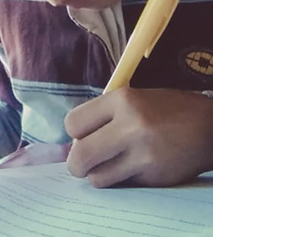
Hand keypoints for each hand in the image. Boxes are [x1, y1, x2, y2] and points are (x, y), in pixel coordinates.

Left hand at [64, 88, 211, 187]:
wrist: (210, 128)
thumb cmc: (168, 110)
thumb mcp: (135, 98)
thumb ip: (105, 116)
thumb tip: (73, 143)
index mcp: (123, 100)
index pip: (73, 124)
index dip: (74, 134)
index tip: (83, 137)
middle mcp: (131, 126)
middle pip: (80, 155)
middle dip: (76, 163)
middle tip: (82, 163)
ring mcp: (144, 154)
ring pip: (97, 177)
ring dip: (98, 175)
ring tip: (108, 166)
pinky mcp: (155, 176)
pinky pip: (122, 185)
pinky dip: (121, 180)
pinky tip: (133, 168)